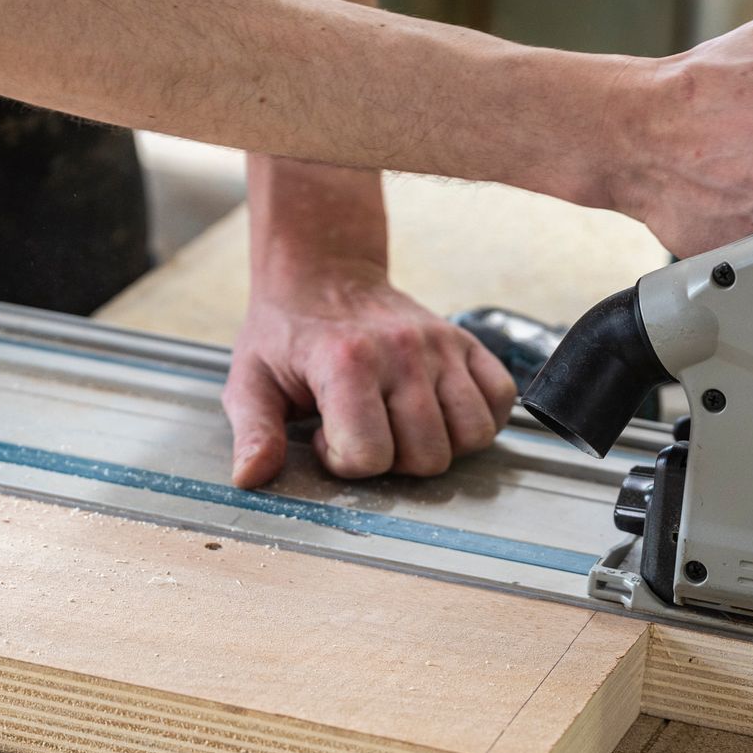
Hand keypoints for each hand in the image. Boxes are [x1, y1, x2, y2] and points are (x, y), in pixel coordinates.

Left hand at [223, 261, 519, 487]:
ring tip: (401, 424)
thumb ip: (253, 431)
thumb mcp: (250, 380)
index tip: (326, 436)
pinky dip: (479, 419)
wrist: (325, 276)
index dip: (345, 462)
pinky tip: (438, 413)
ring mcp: (442, 345)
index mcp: (347, 361)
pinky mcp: (467, 342)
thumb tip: (251, 477)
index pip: (369, 455)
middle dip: (394, 461)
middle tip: (366, 429)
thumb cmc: (287, 334)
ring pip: (472, 436)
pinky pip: (501, 401)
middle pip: (428, 456)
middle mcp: (404, 351)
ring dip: (439, 445)